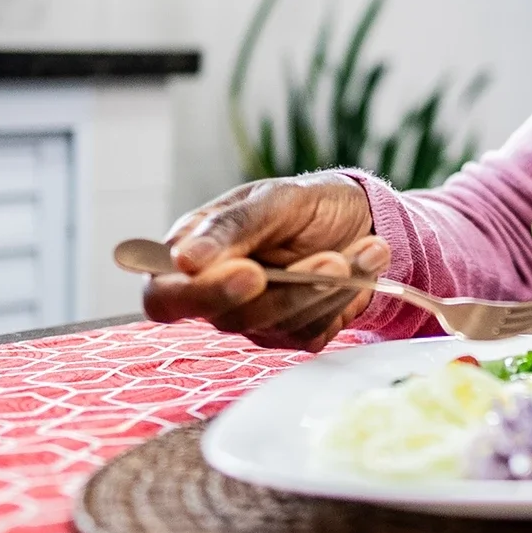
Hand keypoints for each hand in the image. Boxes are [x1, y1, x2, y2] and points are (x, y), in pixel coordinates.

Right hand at [141, 173, 383, 350]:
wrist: (361, 217)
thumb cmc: (304, 203)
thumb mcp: (273, 198)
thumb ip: (230, 227)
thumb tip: (183, 260)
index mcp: (193, 257)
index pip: (163, 298)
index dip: (196, 295)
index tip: (248, 273)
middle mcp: (217, 296)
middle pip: (228, 318)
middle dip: (286, 291)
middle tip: (329, 260)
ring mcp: (256, 320)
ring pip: (279, 325)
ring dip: (328, 286)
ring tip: (368, 246)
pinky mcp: (294, 334)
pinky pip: (313, 331)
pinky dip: (347, 295)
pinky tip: (368, 261)